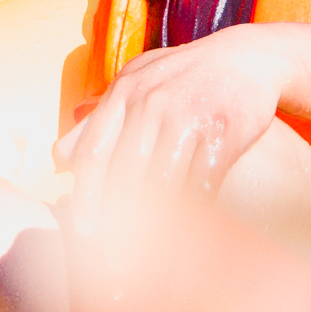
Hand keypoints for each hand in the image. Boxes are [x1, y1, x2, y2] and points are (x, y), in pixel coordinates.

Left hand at [54, 26, 292, 232]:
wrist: (250, 57)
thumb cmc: (186, 75)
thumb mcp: (139, 80)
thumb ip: (99, 118)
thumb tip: (60, 161)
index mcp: (126, 91)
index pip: (93, 153)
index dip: (85, 196)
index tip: (85, 229)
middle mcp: (154, 101)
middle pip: (124, 174)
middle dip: (116, 218)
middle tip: (114, 254)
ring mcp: (191, 115)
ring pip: (161, 182)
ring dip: (154, 222)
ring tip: (148, 251)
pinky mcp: (225, 130)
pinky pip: (202, 181)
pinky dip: (194, 208)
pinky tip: (190, 227)